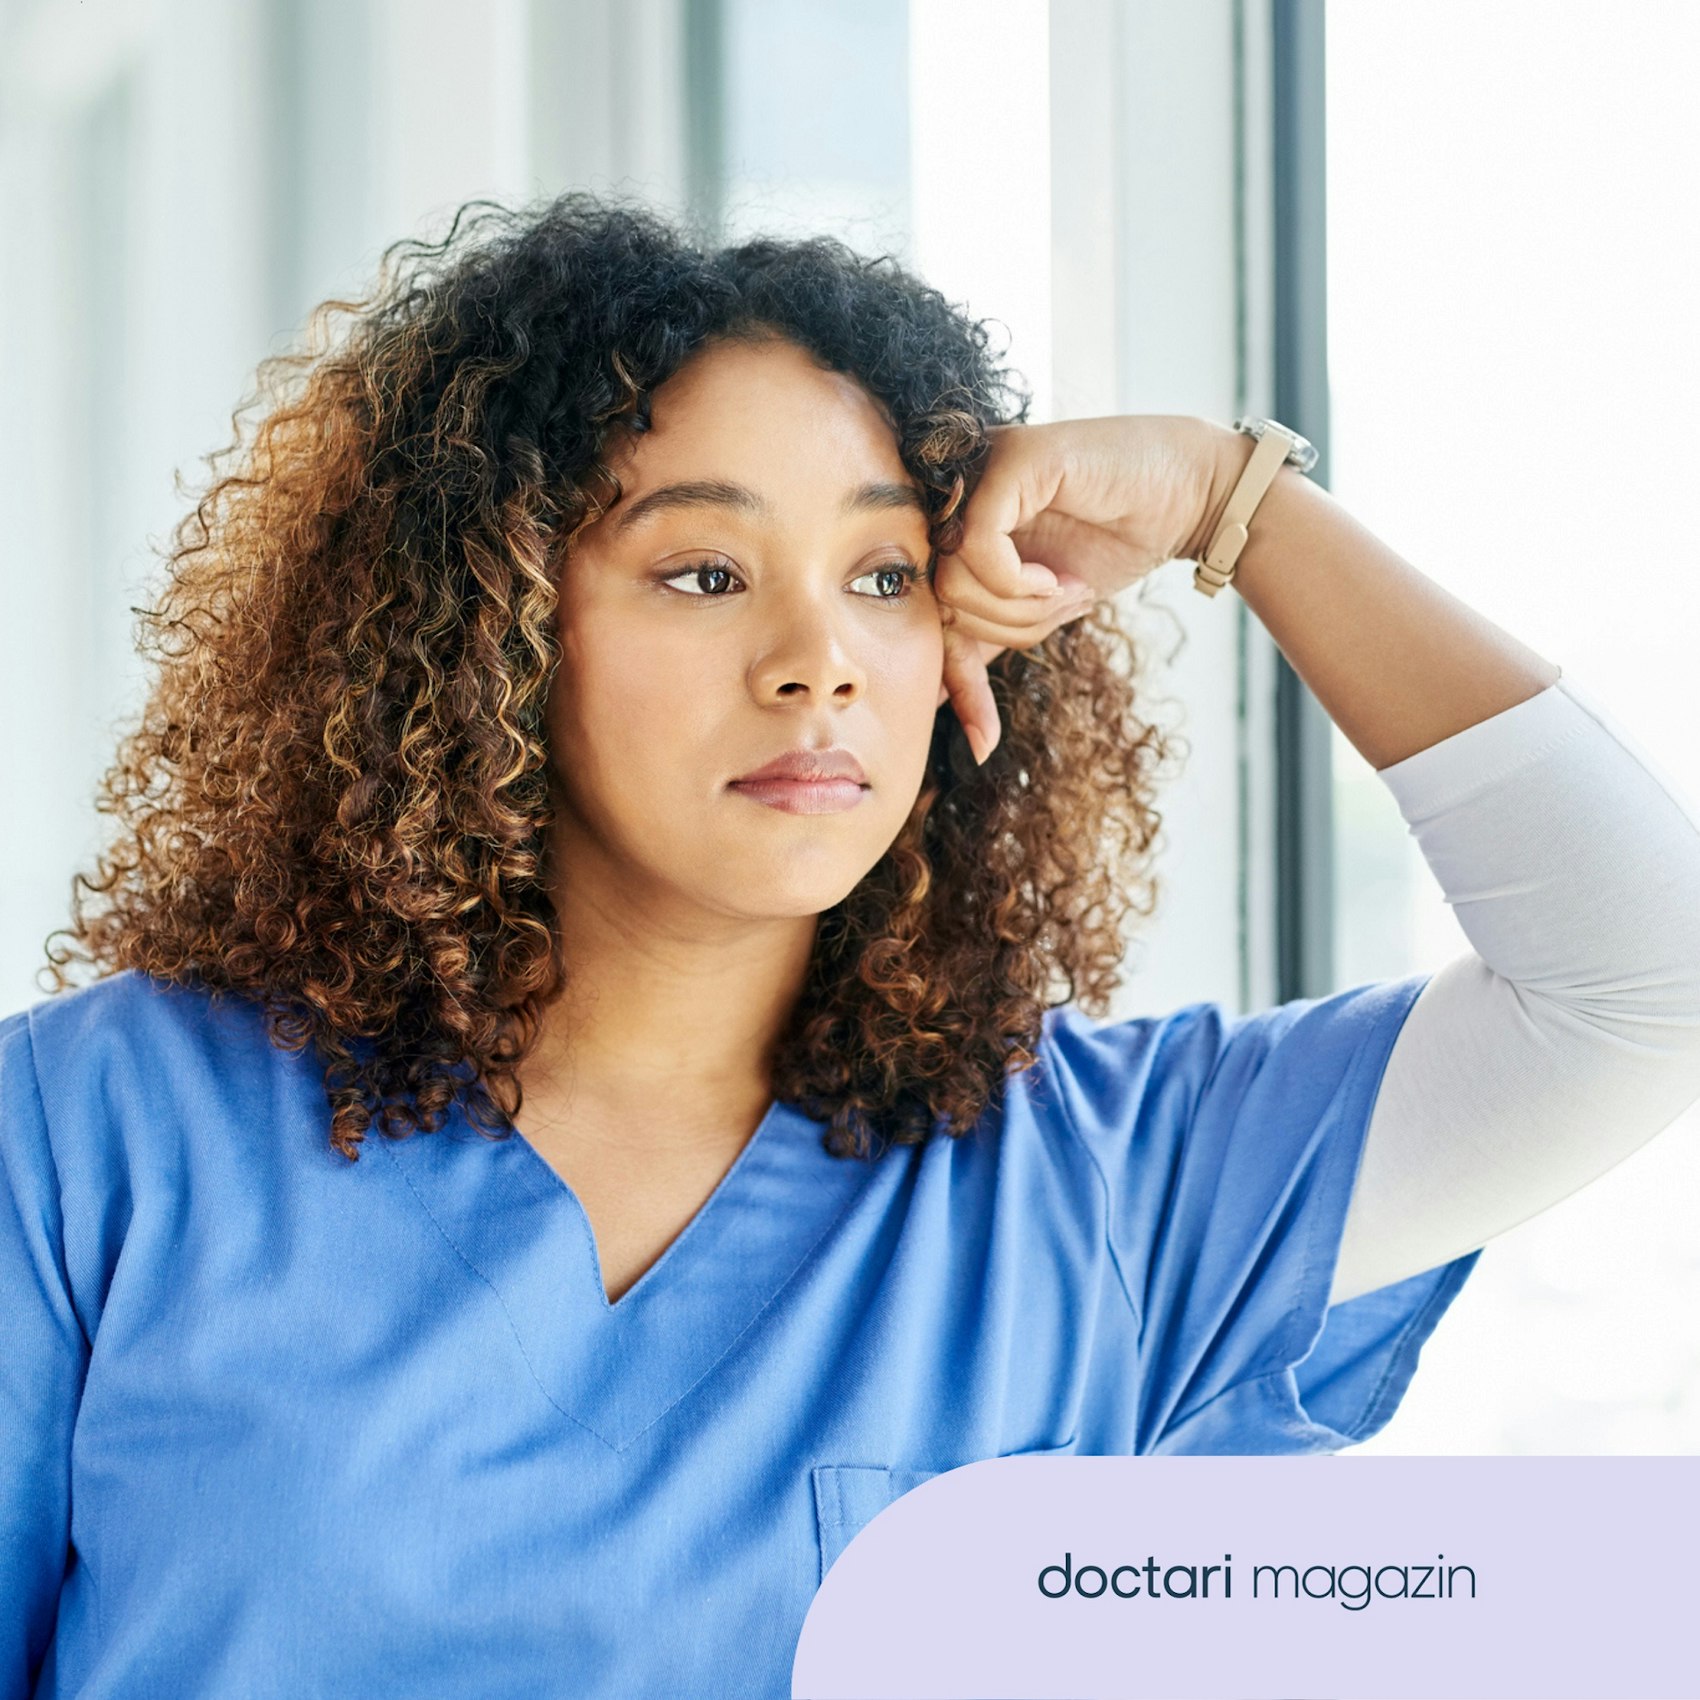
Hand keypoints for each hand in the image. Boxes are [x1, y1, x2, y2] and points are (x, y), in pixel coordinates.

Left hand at [933, 414, 1226, 762]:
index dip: (955, 684)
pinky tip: (1059, 577)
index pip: (925, 614)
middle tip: (1063, 610)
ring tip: (1068, 591)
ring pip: (952, 580)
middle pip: (937, 602)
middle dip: (1007, 630)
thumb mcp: (1036, 606)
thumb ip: (983, 636)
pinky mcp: (1006, 457)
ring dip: (1021, 608)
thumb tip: (932, 703)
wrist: (1187, 497)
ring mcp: (976, 469)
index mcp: (954, 526)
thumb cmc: (1112, 544)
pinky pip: (977, 546)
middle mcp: (954, 493)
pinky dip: (1020, 582)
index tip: (985, 743)